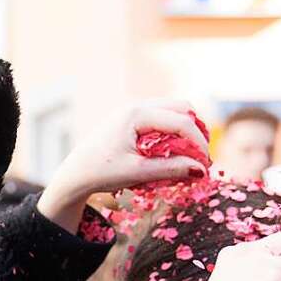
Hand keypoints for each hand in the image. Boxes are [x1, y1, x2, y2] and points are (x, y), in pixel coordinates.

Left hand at [37, 100, 208, 232]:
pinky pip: (161, 117)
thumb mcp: (138, 173)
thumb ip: (170, 169)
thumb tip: (201, 170)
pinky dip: (173, 130)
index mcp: (136, 114)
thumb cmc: (102, 172)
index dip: (198, 141)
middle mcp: (135, 106)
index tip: (205, 164)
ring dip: (185, 128)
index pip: (180, 121)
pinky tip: (174, 150)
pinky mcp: (131, 118)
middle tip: (202, 154)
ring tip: (191, 153)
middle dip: (196, 129)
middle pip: (181, 107)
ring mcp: (133, 110)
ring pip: (172, 109)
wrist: (75, 174)